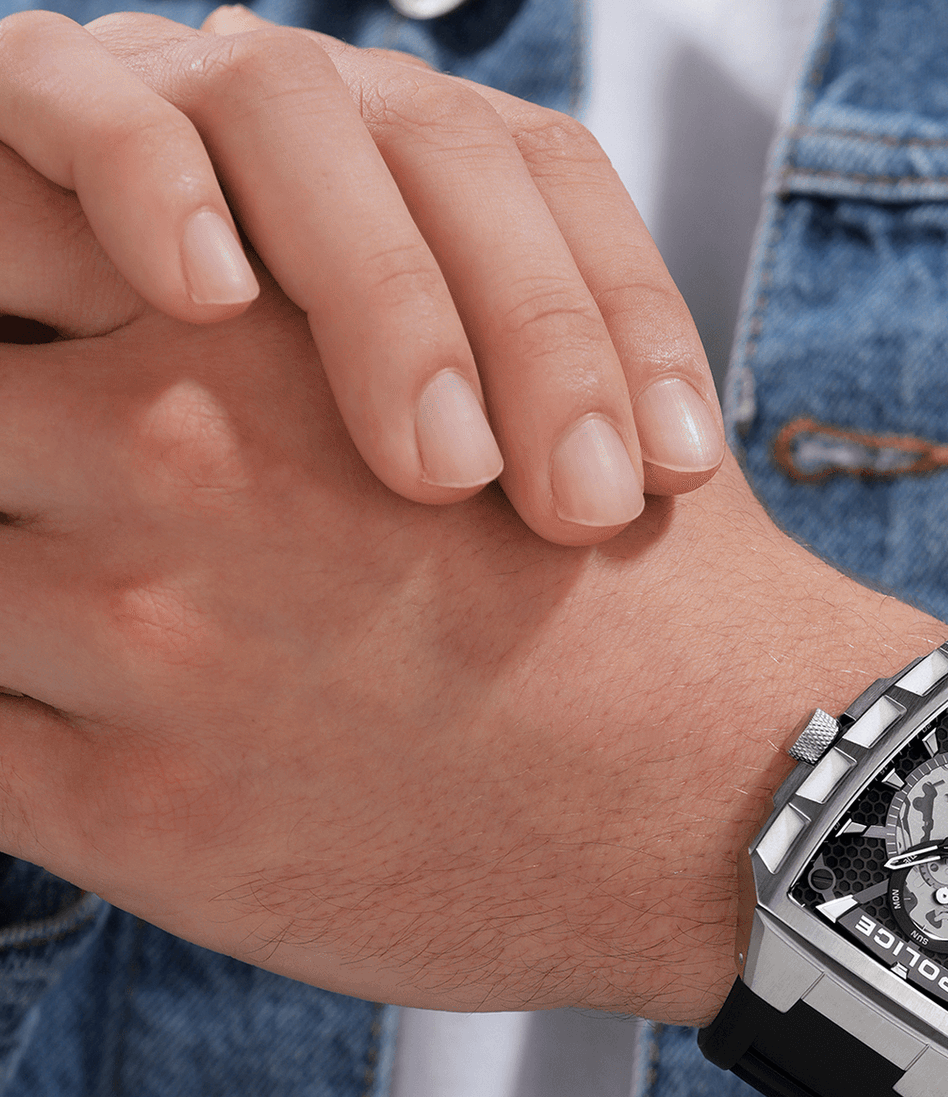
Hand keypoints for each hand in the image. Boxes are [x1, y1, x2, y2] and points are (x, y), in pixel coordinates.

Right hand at [0, 5, 723, 542]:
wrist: (28, 321)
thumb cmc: (207, 410)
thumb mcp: (358, 424)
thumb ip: (477, 435)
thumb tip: (649, 506)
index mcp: (408, 149)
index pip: (558, 182)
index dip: (633, 315)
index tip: (680, 472)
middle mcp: (310, 96)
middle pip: (458, 152)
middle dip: (540, 332)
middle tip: (580, 507)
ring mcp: (169, 80)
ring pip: (292, 112)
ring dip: (378, 285)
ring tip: (436, 466)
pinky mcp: (28, 92)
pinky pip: (84, 100)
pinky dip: (149, 183)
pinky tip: (208, 301)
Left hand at [0, 208, 937, 1009]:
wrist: (726, 786)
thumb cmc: (634, 578)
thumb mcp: (511, 356)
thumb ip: (333, 296)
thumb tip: (187, 280)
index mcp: (242, 324)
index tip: (23, 332)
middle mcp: (160, 457)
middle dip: (1, 437)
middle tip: (52, 484)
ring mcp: (132, 639)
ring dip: (2, 596)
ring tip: (69, 617)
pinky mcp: (135, 816)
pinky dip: (2, 734)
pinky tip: (71, 734)